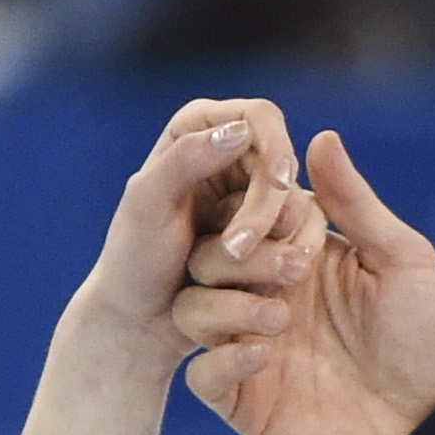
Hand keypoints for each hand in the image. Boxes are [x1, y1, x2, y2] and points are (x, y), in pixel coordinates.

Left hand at [71, 95, 319, 371]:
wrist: (142, 317)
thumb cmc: (134, 259)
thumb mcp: (147, 204)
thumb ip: (186, 160)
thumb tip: (238, 131)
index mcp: (198, 127)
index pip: (261, 117)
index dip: (275, 150)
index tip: (275, 190)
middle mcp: (230, 152)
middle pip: (285, 164)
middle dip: (268, 209)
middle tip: (234, 251)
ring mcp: (252, 195)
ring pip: (298, 205)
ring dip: (272, 240)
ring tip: (228, 267)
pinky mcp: (270, 234)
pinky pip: (300, 238)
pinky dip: (281, 259)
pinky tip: (250, 280)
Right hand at [177, 129, 434, 434]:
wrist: (430, 427)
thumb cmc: (426, 340)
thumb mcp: (401, 261)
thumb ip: (355, 203)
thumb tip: (321, 135)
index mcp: (296, 258)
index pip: (245, 216)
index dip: (259, 213)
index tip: (294, 224)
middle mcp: (265, 297)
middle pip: (205, 256)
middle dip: (241, 257)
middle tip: (292, 275)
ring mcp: (249, 348)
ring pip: (192, 309)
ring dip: (227, 305)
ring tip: (280, 319)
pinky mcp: (242, 399)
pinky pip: (200, 373)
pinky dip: (222, 359)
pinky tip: (265, 355)